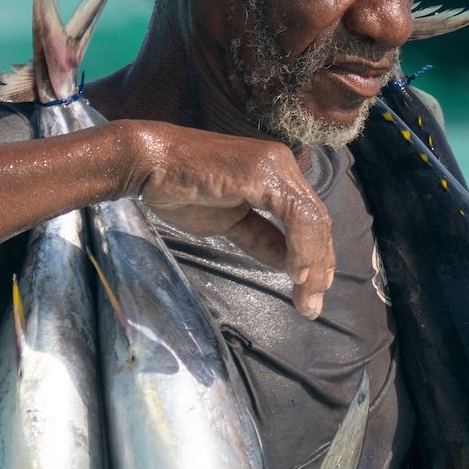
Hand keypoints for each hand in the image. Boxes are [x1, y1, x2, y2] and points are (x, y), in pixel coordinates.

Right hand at [121, 121, 334, 318]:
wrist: (149, 164)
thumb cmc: (180, 189)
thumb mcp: (229, 222)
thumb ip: (261, 238)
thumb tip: (288, 263)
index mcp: (276, 175)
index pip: (307, 217)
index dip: (316, 255)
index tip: (312, 289)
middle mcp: (282, 166)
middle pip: (315, 219)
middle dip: (319, 265)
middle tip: (313, 304)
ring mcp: (274, 166)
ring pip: (311, 219)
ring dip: (313, 263)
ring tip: (306, 297)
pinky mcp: (263, 174)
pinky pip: (295, 215)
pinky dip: (301, 247)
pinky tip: (296, 273)